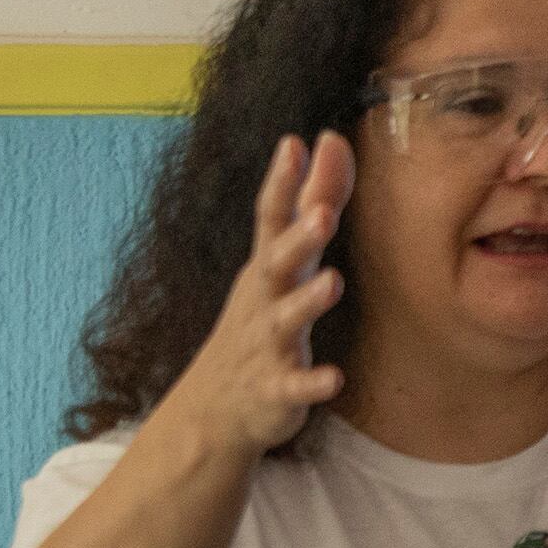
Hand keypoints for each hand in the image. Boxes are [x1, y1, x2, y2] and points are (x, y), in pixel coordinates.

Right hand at [169, 135, 348, 461]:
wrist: (214, 406)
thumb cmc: (260, 319)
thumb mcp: (284, 260)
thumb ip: (312, 202)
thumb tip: (328, 141)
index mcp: (268, 268)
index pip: (272, 218)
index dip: (283, 183)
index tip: (297, 142)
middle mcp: (263, 300)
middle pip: (276, 264)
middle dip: (298, 239)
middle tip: (323, 214)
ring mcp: (265, 345)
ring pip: (284, 321)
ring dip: (306, 302)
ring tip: (333, 282)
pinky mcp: (274, 390)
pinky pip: (293, 386)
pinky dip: (311, 383)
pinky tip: (333, 379)